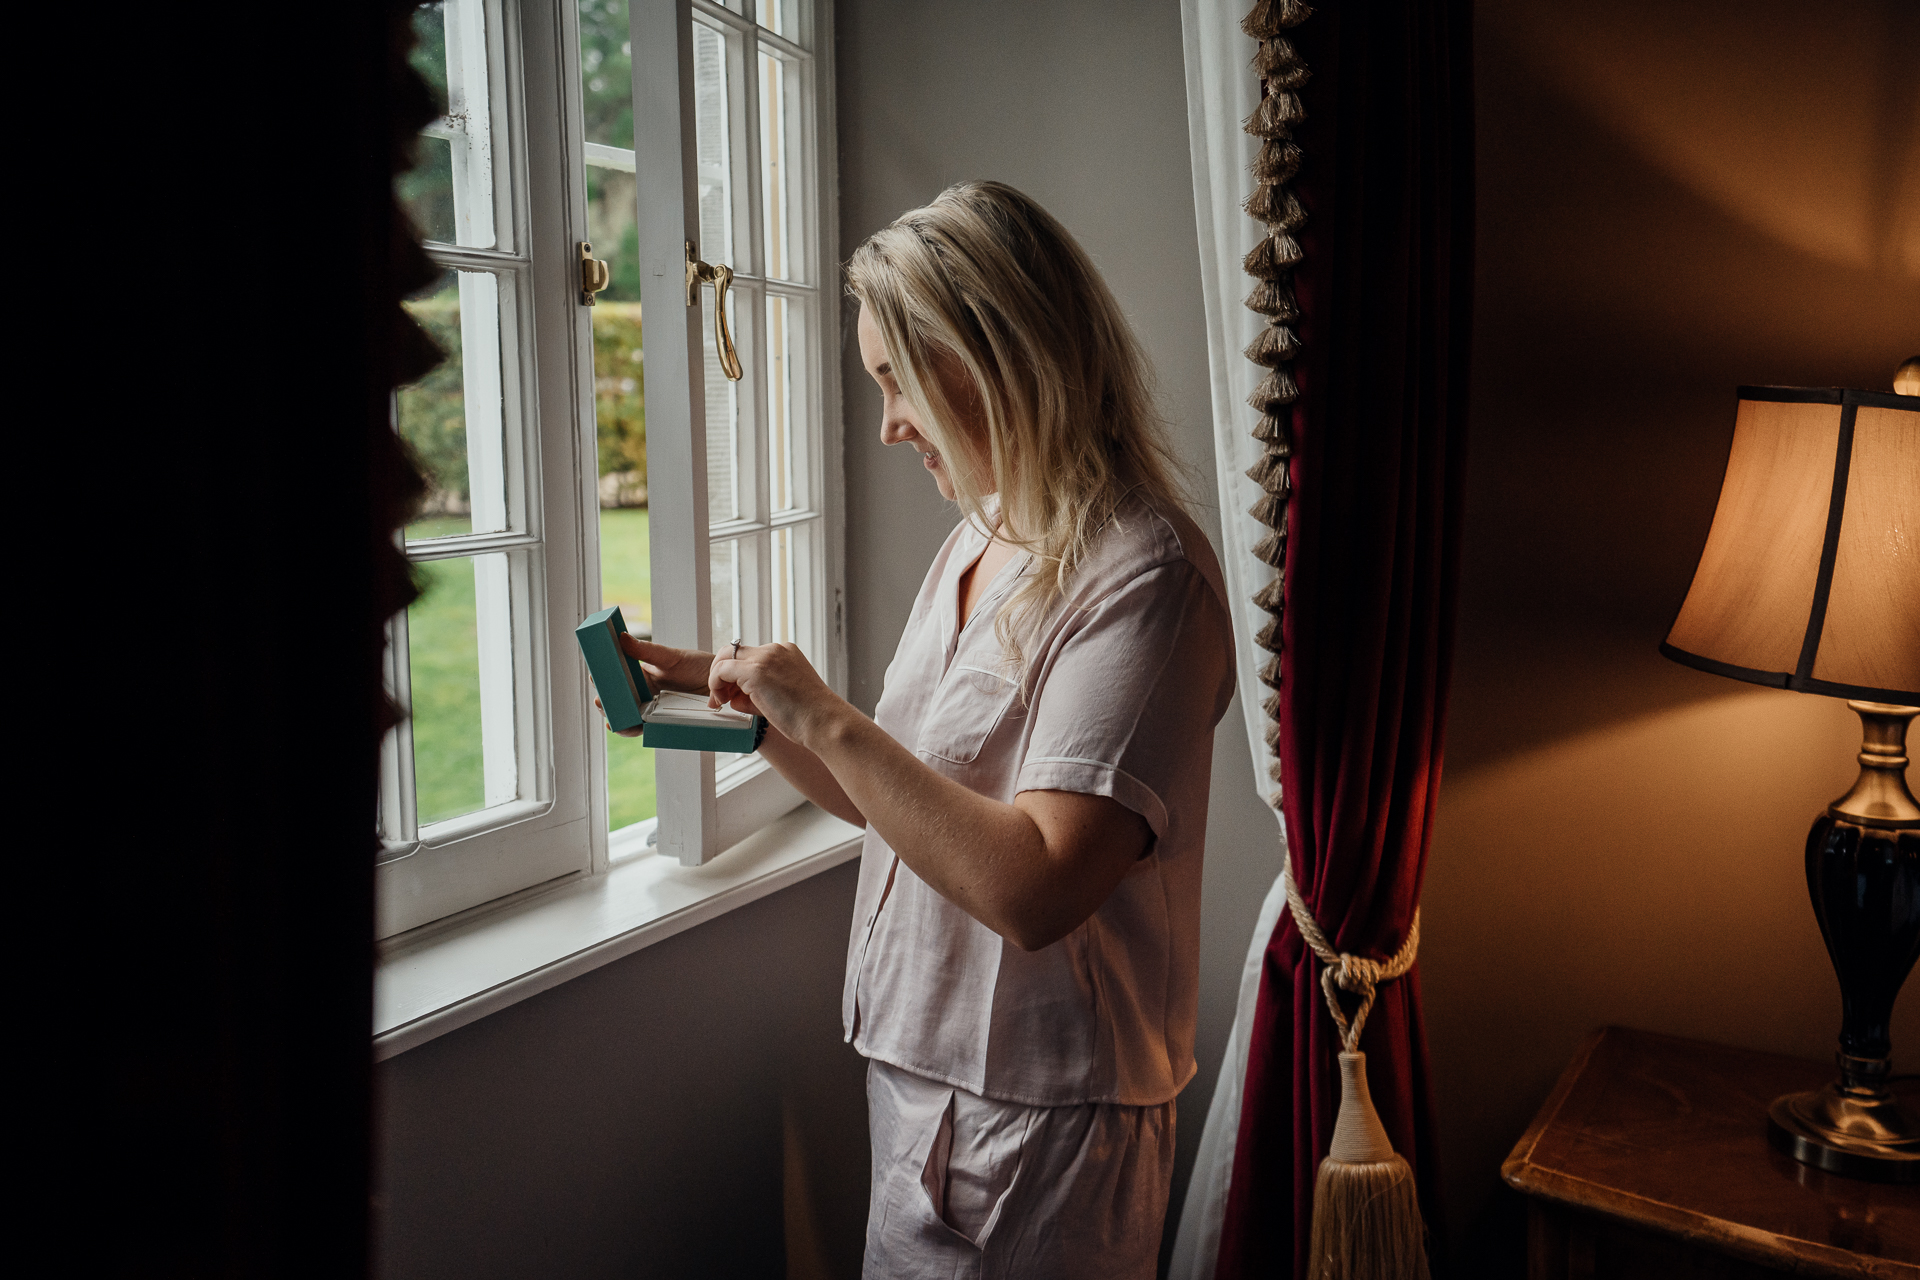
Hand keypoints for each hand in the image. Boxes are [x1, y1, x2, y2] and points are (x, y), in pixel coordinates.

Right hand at [598, 635, 715, 737]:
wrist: (722, 682)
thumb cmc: (697, 665)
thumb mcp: (669, 657)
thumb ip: (645, 651)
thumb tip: (621, 637)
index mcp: (641, 673)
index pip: (617, 676)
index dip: (605, 677)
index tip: (596, 675)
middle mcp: (643, 691)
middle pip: (618, 698)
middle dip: (606, 700)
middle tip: (600, 699)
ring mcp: (651, 707)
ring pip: (627, 714)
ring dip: (615, 716)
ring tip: (609, 715)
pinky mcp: (661, 720)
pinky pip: (642, 726)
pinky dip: (630, 728)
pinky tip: (621, 727)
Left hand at [707, 642, 845, 746]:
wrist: (824, 723)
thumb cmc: (809, 718)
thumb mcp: (784, 696)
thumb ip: (759, 691)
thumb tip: (734, 697)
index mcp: (786, 653)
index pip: (750, 656)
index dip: (736, 676)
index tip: (732, 696)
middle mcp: (775, 650)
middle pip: (734, 651)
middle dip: (721, 673)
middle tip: (719, 698)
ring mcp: (765, 658)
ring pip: (725, 657)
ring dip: (717, 680)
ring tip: (720, 702)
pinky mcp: (755, 671)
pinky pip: (722, 670)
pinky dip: (715, 684)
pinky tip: (721, 701)